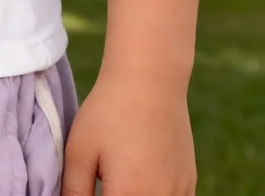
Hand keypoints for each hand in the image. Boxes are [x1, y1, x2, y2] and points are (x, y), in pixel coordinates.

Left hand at [62, 69, 195, 195]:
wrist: (150, 80)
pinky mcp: (190, 182)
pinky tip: (136, 182)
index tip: (87, 187)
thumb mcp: (79, 151)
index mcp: (129, 195)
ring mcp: (180, 192)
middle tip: (101, 180)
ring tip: (116, 178)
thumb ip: (74, 191)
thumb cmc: (109, 112)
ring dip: (133, 195)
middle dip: (111, 195)